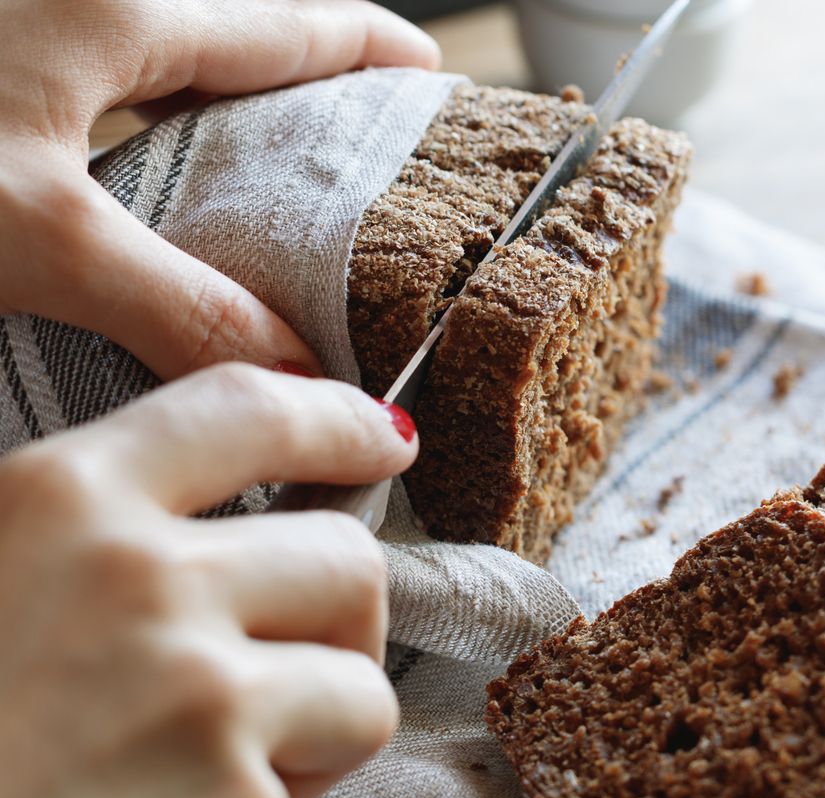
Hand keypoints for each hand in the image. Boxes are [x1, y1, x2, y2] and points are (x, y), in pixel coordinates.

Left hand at [0, 0, 439, 379]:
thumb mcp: (42, 236)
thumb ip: (182, 305)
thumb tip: (298, 376)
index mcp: (115, 11)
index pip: (283, 24)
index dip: (365, 47)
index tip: (428, 69)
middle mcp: (78, 3)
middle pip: (230, 40)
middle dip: (305, 86)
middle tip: (366, 143)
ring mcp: (32, 30)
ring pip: (164, 67)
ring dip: (228, 114)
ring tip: (278, 177)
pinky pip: (107, 92)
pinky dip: (156, 133)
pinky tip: (154, 189)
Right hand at [0, 363, 418, 797]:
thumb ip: (69, 531)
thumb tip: (193, 515)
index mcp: (54, 504)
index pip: (249, 411)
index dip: (336, 419)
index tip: (383, 438)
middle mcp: (138, 586)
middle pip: (344, 560)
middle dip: (336, 623)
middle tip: (273, 675)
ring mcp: (196, 704)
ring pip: (361, 689)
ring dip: (318, 731)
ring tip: (219, 771)